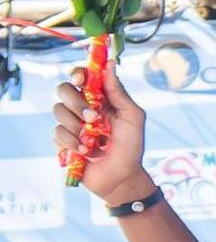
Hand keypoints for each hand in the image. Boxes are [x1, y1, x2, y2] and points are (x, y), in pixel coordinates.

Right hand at [51, 64, 150, 204]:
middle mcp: (82, 107)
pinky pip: (56, 132)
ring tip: (93, 141)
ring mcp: (70, 123)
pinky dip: (71, 141)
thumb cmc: (131, 146)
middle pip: (64, 89)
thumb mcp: (132, 117)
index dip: (78, 73)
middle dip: (76, 102)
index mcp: (100, 99)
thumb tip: (110, 64)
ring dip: (76, 126)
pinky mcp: (61, 140)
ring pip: (58, 110)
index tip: (81, 79)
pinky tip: (85, 151)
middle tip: (93, 117)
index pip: (82, 77)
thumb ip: (118, 92)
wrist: (121, 177)